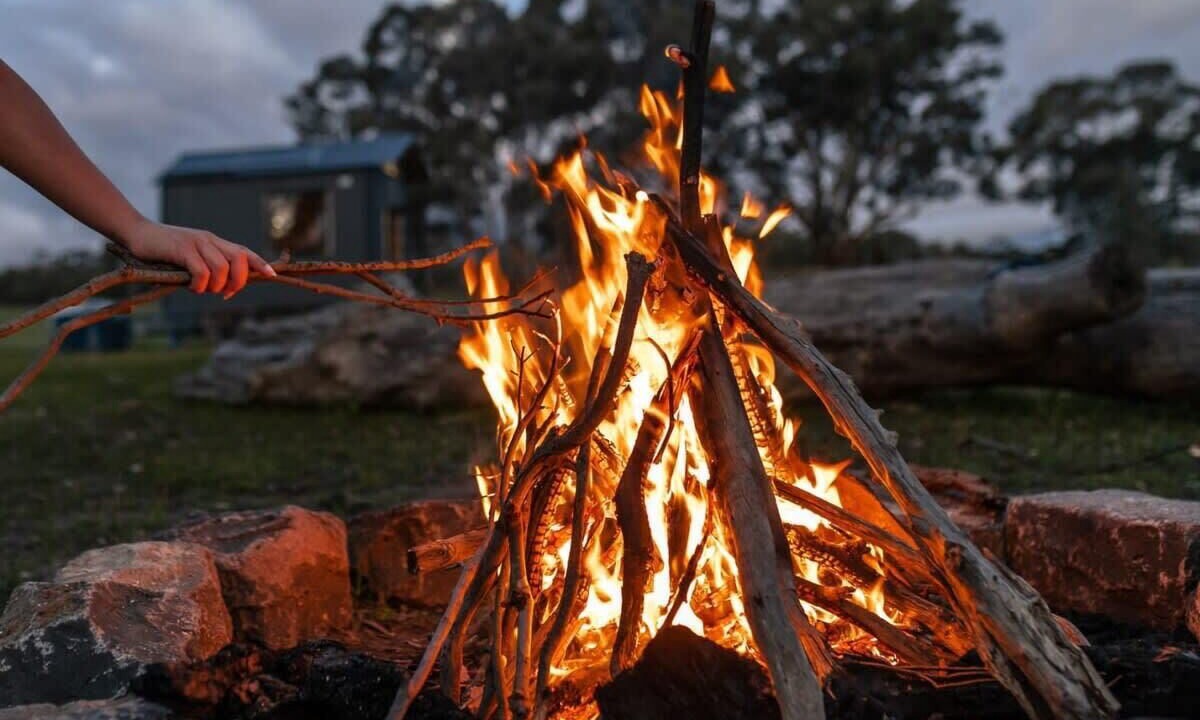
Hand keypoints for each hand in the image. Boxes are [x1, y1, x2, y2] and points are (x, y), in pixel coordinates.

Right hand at [116, 217, 275, 296]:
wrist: (136, 233)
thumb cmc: (163, 252)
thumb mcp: (190, 258)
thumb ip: (207, 268)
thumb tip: (223, 289)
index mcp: (214, 243)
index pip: (244, 252)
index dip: (260, 263)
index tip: (272, 275)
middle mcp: (210, 240)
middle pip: (239, 260)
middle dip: (238, 282)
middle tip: (224, 293)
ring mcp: (197, 243)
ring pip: (222, 268)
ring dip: (215, 286)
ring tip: (201, 289)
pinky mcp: (182, 249)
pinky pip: (202, 271)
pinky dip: (200, 285)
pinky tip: (191, 286)